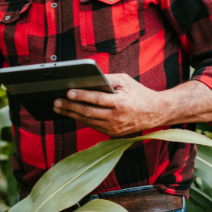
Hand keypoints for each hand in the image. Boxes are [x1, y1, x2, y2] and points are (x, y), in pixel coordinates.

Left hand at [52, 73, 167, 135]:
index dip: (81, 95)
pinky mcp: (113, 133)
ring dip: (71, 114)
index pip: (97, 99)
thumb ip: (106, 79)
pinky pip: (93, 125)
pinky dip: (81, 119)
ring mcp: (114, 128)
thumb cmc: (138, 93)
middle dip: (69, 107)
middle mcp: (117, 117)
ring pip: (88, 121)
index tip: (68, 92)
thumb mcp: (124, 81)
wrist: (155, 112)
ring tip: (58, 107)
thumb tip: (86, 77)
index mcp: (121, 103)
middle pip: (88, 112)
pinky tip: (71, 113)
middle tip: (56, 101)